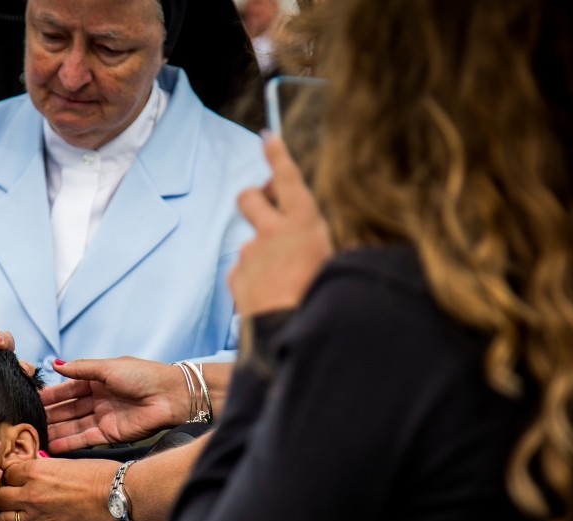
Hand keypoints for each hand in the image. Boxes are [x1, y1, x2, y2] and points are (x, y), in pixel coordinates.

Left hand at [0, 458, 123, 520]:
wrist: (119, 497)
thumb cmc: (100, 475)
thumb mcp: (67, 462)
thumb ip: (44, 469)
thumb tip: (33, 473)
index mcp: (36, 471)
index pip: (7, 472)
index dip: (11, 474)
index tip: (15, 477)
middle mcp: (31, 494)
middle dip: (3, 494)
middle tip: (11, 494)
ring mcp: (38, 516)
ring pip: (4, 518)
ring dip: (9, 514)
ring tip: (18, 511)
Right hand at [40, 357, 188, 452]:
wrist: (171, 395)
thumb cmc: (144, 376)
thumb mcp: (108, 367)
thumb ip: (81, 369)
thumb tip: (56, 364)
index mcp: (98, 381)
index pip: (68, 389)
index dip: (51, 396)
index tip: (31, 401)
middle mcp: (99, 400)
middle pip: (69, 409)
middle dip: (49, 415)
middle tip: (27, 422)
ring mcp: (104, 418)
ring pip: (74, 426)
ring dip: (56, 431)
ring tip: (34, 437)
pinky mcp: (111, 435)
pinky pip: (85, 439)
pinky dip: (69, 443)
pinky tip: (52, 445)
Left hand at [231, 135, 333, 316]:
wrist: (291, 332)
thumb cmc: (323, 297)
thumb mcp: (336, 260)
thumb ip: (319, 240)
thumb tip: (314, 236)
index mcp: (303, 221)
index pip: (287, 177)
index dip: (277, 154)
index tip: (268, 137)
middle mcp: (272, 231)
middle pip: (248, 196)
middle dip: (253, 199)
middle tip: (265, 210)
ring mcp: (250, 253)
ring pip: (249, 241)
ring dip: (261, 252)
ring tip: (280, 278)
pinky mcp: (236, 275)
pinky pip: (244, 270)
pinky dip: (254, 279)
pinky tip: (270, 296)